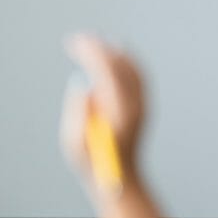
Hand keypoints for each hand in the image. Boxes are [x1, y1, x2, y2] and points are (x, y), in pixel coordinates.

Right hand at [60, 34, 144, 181]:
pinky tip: (116, 54)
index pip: (106, 69)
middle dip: (99, 47)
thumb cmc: (93, 163)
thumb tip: (82, 84)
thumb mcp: (74, 141)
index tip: (74, 43)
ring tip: (95, 41)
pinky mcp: (142, 107)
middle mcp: (134, 104)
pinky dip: (127, 60)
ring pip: (133, 66)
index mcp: (117, 111)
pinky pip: (139, 75)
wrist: (119, 178)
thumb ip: (78, 110)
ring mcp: (142, 104)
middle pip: (120, 64)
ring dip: (114, 50)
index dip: (90, 51)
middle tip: (79, 38)